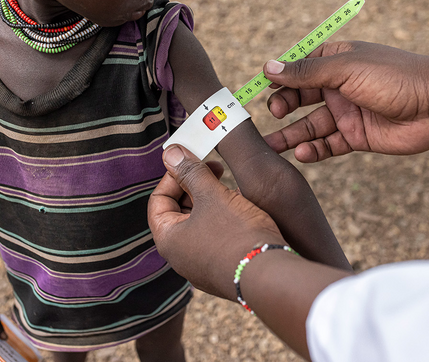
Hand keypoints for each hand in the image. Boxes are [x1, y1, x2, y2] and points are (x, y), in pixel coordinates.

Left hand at [148, 145, 285, 300]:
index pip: (158, 200)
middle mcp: (180, 258)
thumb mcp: (212, 195)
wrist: (270, 276)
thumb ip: (190, 172)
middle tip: (216, 169)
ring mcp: (202, 267)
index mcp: (168, 240)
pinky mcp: (223, 271)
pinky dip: (224, 220)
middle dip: (195, 187)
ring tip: (231, 188)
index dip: (173, 176)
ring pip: (200, 224)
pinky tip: (243, 209)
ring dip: (212, 202)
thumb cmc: (237, 235)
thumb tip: (170, 152)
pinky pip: (216, 239)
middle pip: (178, 212)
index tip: (193, 160)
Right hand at [263, 41, 428, 161]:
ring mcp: (347, 112)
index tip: (260, 87)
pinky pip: (328, 145)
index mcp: (336, 60)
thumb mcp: (344, 68)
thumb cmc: (394, 77)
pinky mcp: (356, 136)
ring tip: (271, 146)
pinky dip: (313, 150)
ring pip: (310, 125)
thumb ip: (306, 72)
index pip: (299, 67)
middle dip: (282, 106)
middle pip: (300, 97)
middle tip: (272, 114)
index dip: (279, 77)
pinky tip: (301, 154)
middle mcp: (338, 86)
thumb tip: (268, 67)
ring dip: (290, 135)